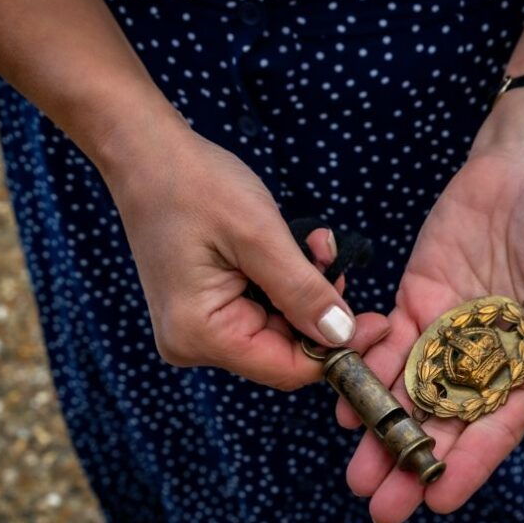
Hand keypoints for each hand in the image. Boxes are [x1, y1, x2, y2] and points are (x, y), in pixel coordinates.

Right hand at [102, 119, 389, 388]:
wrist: (146, 154)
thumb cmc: (195, 185)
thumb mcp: (259, 236)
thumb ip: (303, 291)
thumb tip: (343, 336)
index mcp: (200, 333)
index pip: (286, 368)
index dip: (336, 351)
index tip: (377, 324)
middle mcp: (194, 342)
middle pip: (282, 348)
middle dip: (319, 308)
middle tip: (338, 262)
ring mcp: (196, 326)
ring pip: (276, 326)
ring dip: (303, 288)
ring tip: (313, 244)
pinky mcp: (204, 307)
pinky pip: (258, 308)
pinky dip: (283, 282)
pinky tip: (291, 247)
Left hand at [338, 87, 523, 522]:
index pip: (497, 426)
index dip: (470, 465)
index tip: (439, 500)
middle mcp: (482, 356)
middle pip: (444, 420)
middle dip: (412, 461)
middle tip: (380, 506)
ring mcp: (444, 330)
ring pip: (409, 390)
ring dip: (381, 429)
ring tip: (355, 471)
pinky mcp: (414, 300)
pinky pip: (388, 342)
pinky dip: (368, 371)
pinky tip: (344, 402)